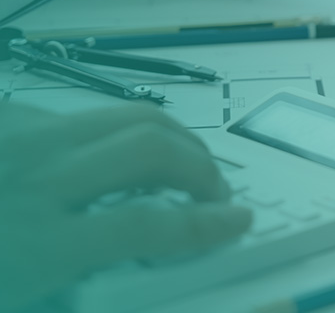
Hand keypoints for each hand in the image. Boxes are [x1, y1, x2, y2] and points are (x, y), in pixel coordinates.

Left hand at [0, 102, 250, 310]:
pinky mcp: (8, 124)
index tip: (236, 223)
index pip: (149, 225)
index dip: (205, 225)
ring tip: (181, 166)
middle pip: (150, 149)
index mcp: (37, 244)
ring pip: (124, 116)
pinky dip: (110, 134)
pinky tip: (102, 163)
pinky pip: (78, 116)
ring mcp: (19, 142)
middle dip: (200, 169)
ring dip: (170, 139)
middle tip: (213, 195)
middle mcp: (35, 179)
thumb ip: (76, 283)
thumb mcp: (21, 301)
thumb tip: (134, 263)